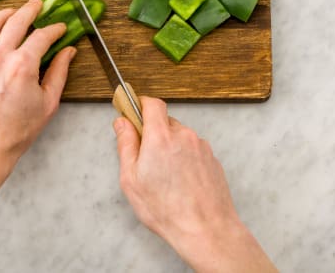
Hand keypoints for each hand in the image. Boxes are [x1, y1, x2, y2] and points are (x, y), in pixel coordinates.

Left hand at [0, 0, 76, 177]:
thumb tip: (68, 52)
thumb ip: (59, 73)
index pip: (42, 36)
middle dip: (30, 9)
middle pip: (16, 20)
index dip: (55, 29)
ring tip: (16, 11)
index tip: (61, 28)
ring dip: (6, 13)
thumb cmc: (16, 131)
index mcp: (22, 65)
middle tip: (39, 3)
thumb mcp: (47, 103)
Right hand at [114, 97, 276, 272]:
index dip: (140, 105)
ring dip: (170, 148)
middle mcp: (184, 136)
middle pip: (165, 122)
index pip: (152, 104)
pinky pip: (193, 150)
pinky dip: (184, 159)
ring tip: (165, 178)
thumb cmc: (167, 210)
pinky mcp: (212, 159)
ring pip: (180, 137)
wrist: (206, 229)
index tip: (132, 112)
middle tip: (145, 160)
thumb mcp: (131, 179)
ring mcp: (201, 147)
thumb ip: (126, 145)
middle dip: (153, 134)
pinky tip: (180, 183)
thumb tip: (122, 123)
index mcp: (161, 137)